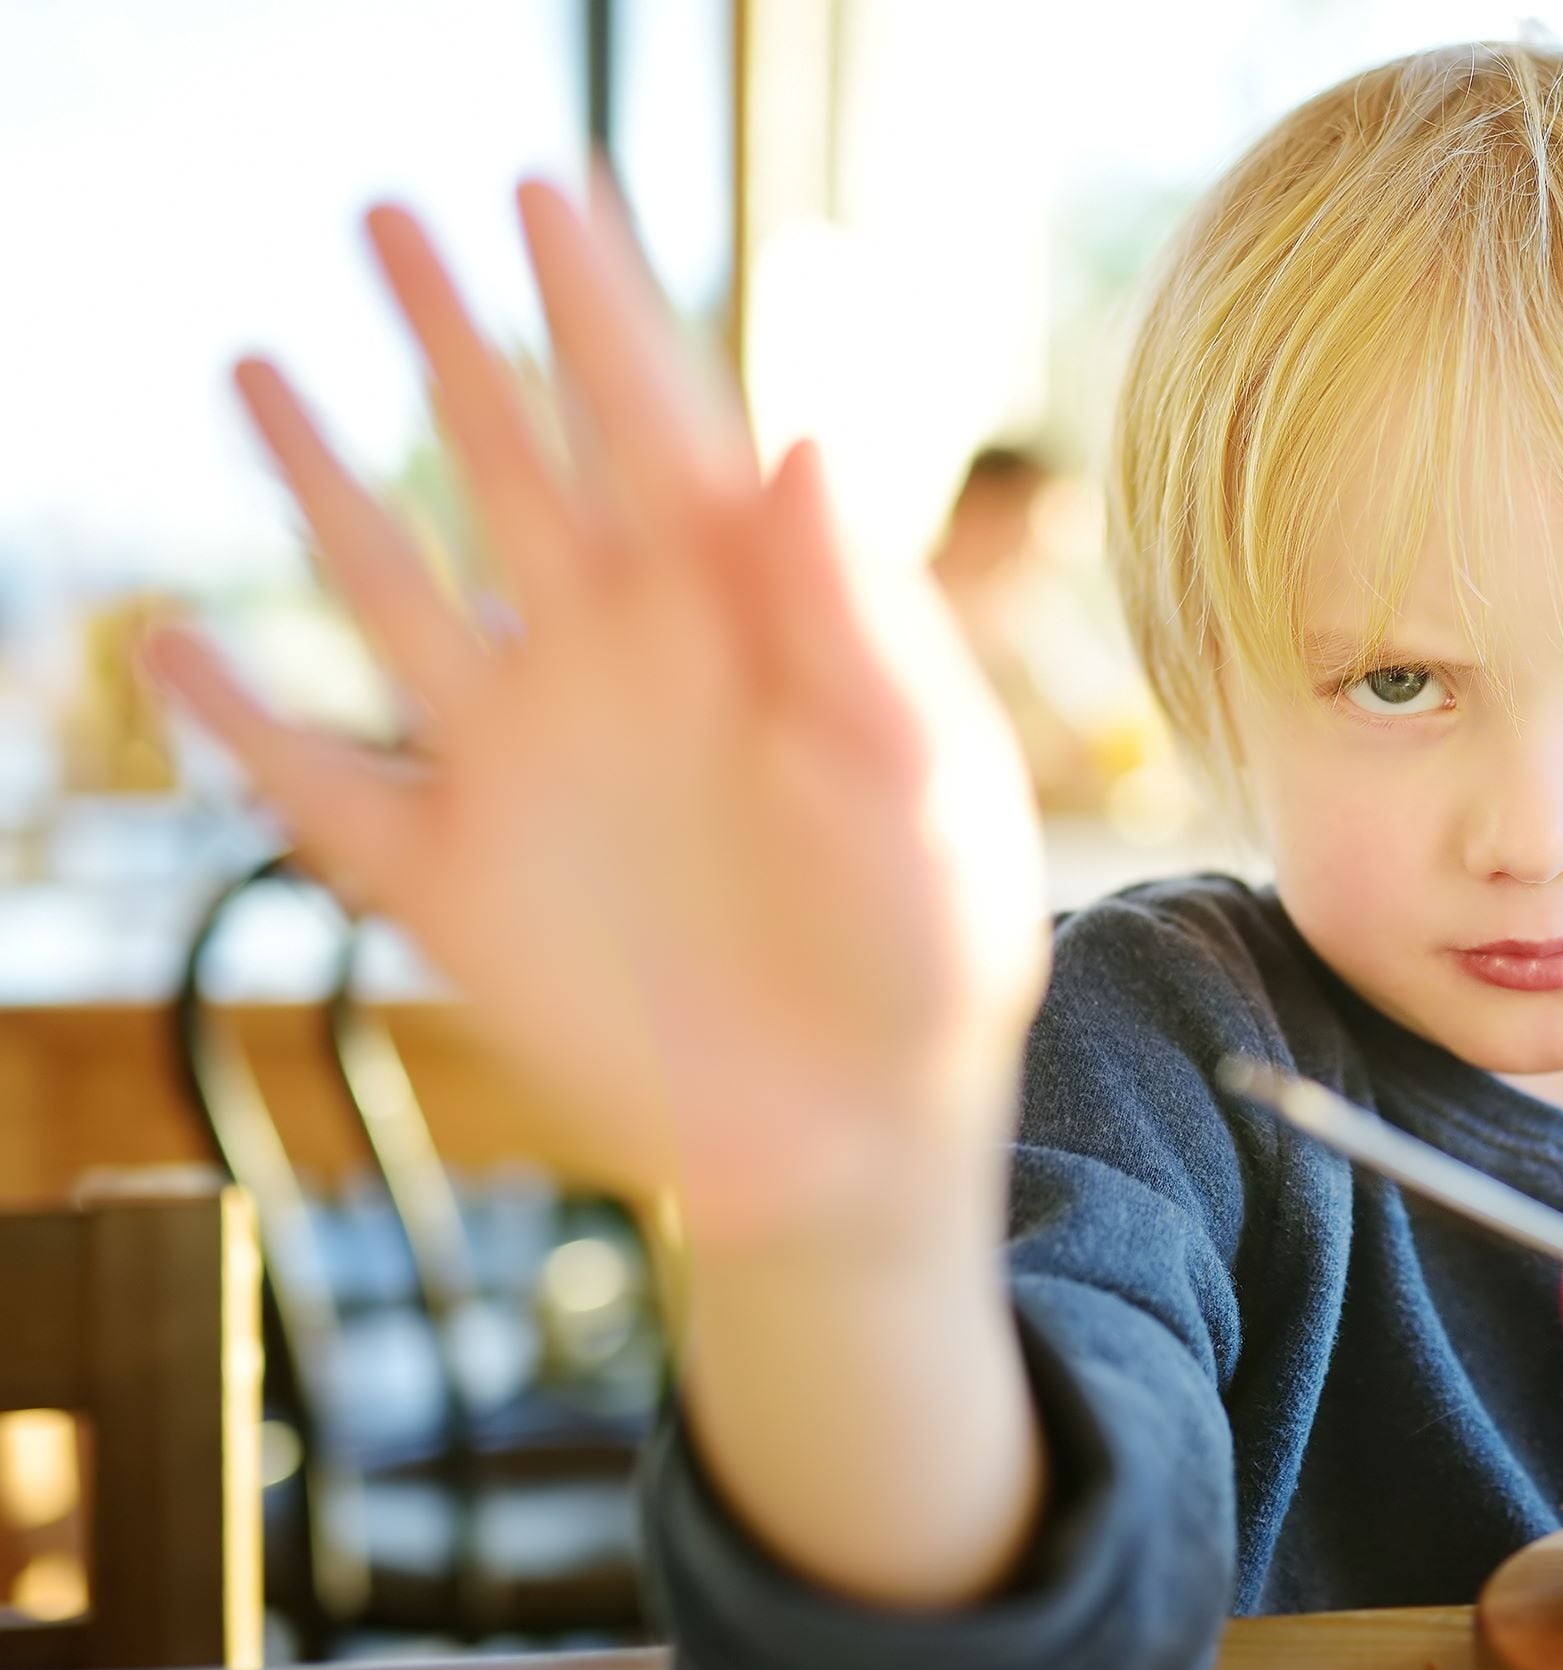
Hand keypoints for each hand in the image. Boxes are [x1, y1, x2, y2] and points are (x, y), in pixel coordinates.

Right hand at [147, 181, 1047, 1250]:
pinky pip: (319, 793)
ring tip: (261, 367)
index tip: (549, 184)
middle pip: (517, 466)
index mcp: (749, 627)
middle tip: (388, 216)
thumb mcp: (934, 791)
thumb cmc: (934, 959)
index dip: (603, 304)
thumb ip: (867, 629)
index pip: (664, 426)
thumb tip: (808, 444)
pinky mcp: (454, 887)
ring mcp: (527, 768)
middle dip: (457, 340)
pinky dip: (241, 732)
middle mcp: (621, 668)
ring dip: (325, 485)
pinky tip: (174, 654)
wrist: (863, 1138)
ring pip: (397, 594)